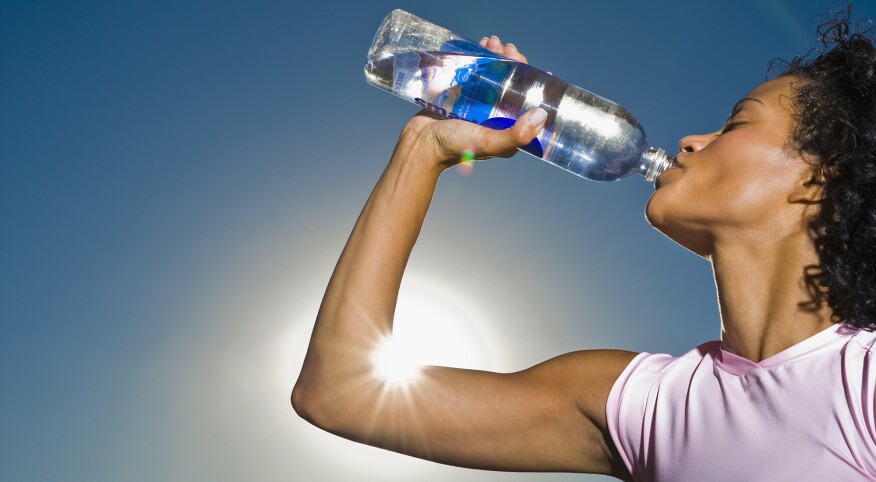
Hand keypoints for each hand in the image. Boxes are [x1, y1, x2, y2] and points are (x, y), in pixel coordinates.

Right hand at [401, 36, 544, 169]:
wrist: (420, 143)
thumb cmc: (454, 147)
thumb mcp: (488, 142)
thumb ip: (516, 135)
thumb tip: (541, 115)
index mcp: (508, 130)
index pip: (528, 103)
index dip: (533, 83)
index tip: (534, 68)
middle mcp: (496, 116)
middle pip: (512, 84)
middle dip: (513, 63)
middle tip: (507, 49)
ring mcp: (479, 105)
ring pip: (494, 75)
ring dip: (496, 57)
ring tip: (492, 43)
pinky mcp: (462, 96)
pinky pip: (475, 74)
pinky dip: (479, 58)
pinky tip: (480, 45)